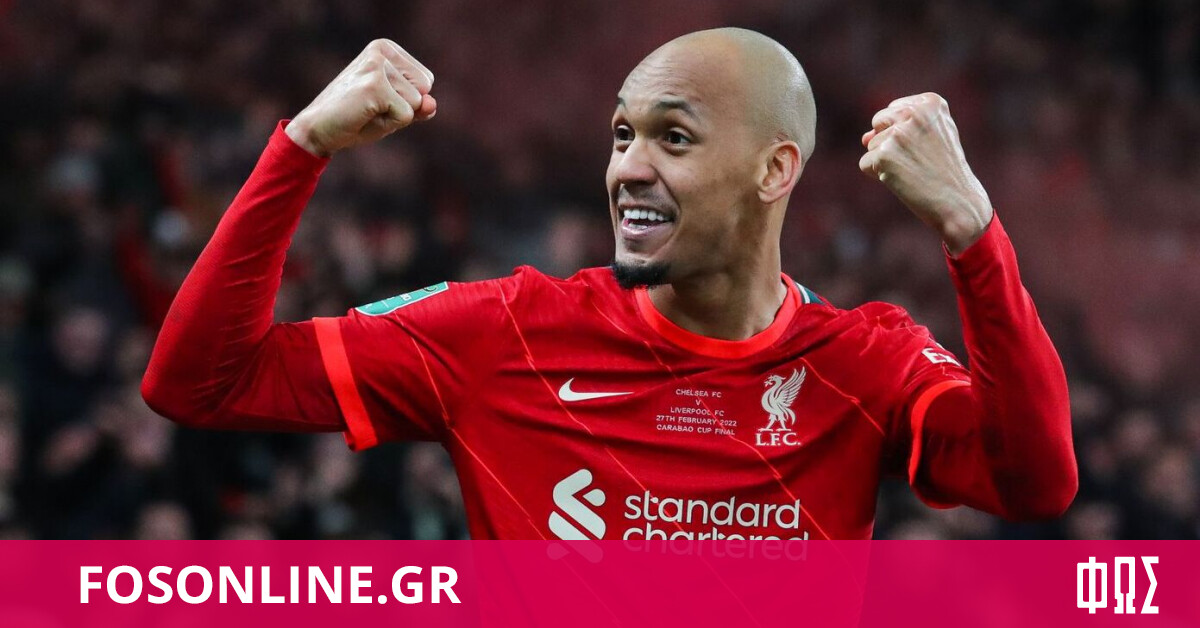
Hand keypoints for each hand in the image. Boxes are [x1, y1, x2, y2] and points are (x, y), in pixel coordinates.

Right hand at [286, 39, 435, 157]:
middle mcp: (381, 50)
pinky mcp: (374, 85)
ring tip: (366, 111)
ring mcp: (376, 66)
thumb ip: (418, 106)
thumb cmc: (356, 119)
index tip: (378, 100)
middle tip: (371, 108)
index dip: (407, 101)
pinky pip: (406, 115)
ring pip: (415, 104)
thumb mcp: (394, 111)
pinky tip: (363, 115)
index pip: (426, 81)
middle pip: (424, 90)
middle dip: (403, 108)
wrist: (317, 130)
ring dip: (393, 117)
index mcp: (386, 48)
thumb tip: (431, 103)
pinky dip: (388, 124)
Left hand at [859, 93, 992, 255]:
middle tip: (918, 160)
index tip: (927, 147)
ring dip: (886, 161)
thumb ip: (898, 128)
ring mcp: (898, 133)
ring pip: (870, 144)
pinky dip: (878, 176)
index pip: (893, 110)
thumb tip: (864, 138)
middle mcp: (914, 113)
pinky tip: (903, 180)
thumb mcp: (931, 138)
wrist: (958, 202)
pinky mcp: (884, 155)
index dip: (904, 134)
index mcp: (930, 102)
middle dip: (890, 143)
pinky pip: (865, 163)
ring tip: (914, 170)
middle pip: (878, 122)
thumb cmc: (945, 171)